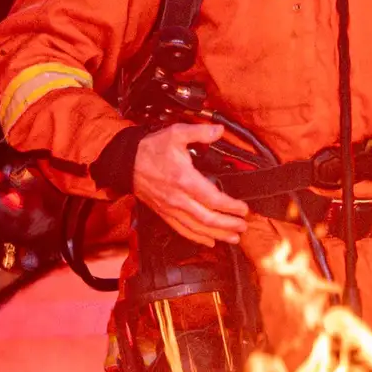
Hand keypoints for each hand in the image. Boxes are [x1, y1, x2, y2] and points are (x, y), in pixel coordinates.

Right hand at [132, 123, 250, 245]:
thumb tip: (219, 130)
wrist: (126, 162)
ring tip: (233, 237)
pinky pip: (182, 230)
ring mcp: (170, 208)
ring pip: (197, 228)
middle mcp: (178, 198)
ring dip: (217, 234)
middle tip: (244, 226)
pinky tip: (209, 241)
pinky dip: (197, 238)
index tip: (243, 209)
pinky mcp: (164, 213)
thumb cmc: (151, 149)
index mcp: (184, 179)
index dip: (231, 206)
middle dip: (228, 224)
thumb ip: (200, 132)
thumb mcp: (176, 133)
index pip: (213, 199)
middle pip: (207, 218)